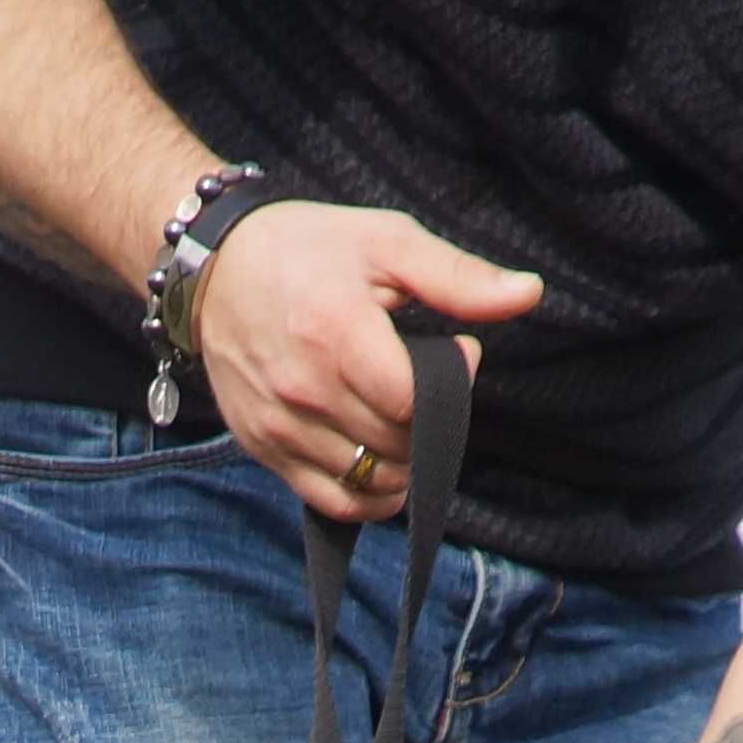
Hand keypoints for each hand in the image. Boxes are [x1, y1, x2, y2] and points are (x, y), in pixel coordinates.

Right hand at [191, 201, 539, 519]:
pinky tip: (386, 470)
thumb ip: (458, 277)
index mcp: (337, 334)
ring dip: (405, 463)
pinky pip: (331, 501)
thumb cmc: (308, 250)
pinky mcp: (264, 448)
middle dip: (431, 423)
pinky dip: (370, 497)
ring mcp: (280, 425)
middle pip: (397, 445)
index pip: (413, 402)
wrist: (215, 270)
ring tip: (406, 420)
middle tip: (429, 386)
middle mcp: (304, 389)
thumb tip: (528, 294)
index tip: (457, 352)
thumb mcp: (386, 242)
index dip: (450, 385)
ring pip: (370, 480)